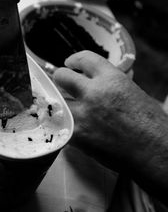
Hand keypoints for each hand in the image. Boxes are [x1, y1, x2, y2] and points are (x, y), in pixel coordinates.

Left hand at [53, 51, 167, 172]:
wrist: (155, 153)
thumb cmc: (151, 126)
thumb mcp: (134, 93)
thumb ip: (112, 85)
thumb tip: (99, 80)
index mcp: (112, 79)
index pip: (85, 59)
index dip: (74, 60)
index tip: (69, 63)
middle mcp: (95, 93)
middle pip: (62, 76)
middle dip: (61, 79)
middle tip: (62, 85)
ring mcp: (83, 114)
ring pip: (57, 102)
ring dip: (61, 104)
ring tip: (67, 109)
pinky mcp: (77, 135)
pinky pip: (60, 124)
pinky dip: (63, 126)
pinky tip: (70, 128)